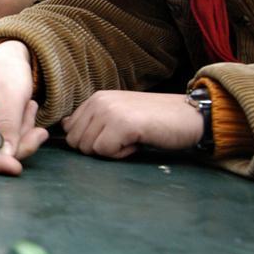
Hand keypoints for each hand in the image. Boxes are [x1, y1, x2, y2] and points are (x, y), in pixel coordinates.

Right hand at [0, 41, 48, 174]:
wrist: (8, 56)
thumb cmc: (7, 69)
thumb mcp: (12, 94)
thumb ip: (9, 125)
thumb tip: (7, 156)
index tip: (16, 167)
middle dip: (16, 146)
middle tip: (39, 132)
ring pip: (1, 150)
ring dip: (22, 135)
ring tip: (30, 108)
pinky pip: (8, 142)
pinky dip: (23, 132)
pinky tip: (28, 111)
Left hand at [61, 91, 203, 157]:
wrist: (190, 116)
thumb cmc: (155, 121)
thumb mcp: (118, 115)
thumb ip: (93, 121)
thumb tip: (64, 127)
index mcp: (96, 98)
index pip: (69, 130)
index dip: (90, 141)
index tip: (114, 135)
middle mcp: (99, 101)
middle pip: (75, 142)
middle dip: (98, 148)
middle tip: (124, 139)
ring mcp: (109, 111)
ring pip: (88, 148)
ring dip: (111, 151)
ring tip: (132, 138)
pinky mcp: (121, 124)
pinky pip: (104, 152)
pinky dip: (121, 154)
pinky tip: (138, 142)